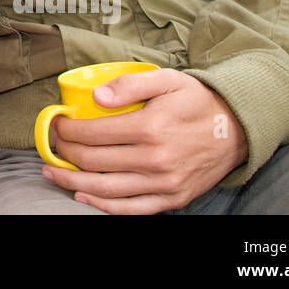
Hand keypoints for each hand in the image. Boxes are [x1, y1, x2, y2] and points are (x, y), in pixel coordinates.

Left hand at [42, 69, 248, 213]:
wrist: (236, 130)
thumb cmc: (197, 102)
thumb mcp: (167, 80)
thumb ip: (130, 84)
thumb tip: (96, 96)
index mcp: (150, 127)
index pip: (93, 133)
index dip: (67, 129)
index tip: (57, 123)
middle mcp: (155, 159)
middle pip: (94, 161)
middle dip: (65, 153)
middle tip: (52, 145)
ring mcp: (164, 183)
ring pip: (107, 188)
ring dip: (73, 183)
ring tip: (53, 173)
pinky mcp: (172, 199)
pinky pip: (131, 208)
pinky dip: (103, 206)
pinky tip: (83, 197)